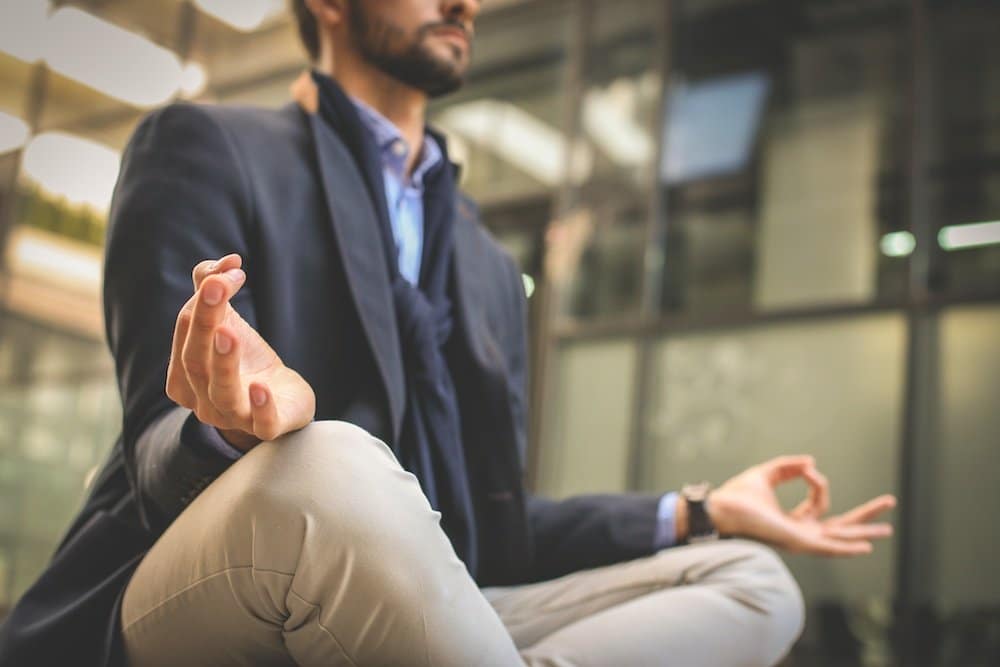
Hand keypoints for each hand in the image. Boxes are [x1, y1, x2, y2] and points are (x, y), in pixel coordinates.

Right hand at [166, 254, 315, 450]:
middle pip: (195, 362)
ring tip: (229, 333)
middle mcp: (203, 400)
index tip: (228, 273)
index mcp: (184, 375)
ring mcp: (234, 417)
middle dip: (204, 323)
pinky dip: (260, 407)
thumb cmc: (247, 360)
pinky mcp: (269, 427)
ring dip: (223, 362)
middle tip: (218, 287)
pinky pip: (261, 423)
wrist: (283, 401)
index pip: (185, 334)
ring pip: (221, 393)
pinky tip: (260, 387)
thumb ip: (215, 288)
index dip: (203, 301)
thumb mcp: (228, 322)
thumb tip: (227, 260)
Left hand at [706, 455, 895, 556]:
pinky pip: (826, 547)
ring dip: (864, 532)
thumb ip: (787, 467)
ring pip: (840, 537)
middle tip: (890, 503)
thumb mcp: (766, 474)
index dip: (817, 482)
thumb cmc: (736, 496)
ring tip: (888, 529)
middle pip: (841, 525)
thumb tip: (811, 462)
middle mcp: (801, 532)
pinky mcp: (796, 542)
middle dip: (865, 516)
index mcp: (793, 520)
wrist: (720, 508)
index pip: (819, 502)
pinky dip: (846, 547)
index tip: (807, 468)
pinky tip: (865, 547)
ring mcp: (801, 540)